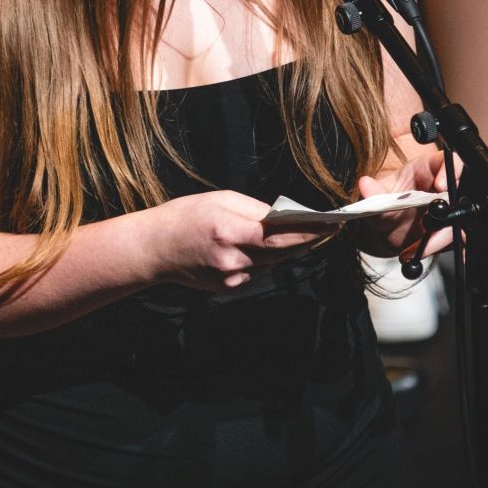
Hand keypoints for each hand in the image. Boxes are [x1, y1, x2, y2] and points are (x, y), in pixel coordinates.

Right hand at [145, 190, 327, 291]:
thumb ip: (255, 209)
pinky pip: (258, 271)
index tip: (333, 224)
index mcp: (230, 231)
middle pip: (283, 252)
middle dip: (308, 240)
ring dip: (287, 249)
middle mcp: (234, 260)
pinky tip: (262, 247)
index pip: (281, 235)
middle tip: (329, 228)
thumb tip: (284, 216)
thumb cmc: (185, 216)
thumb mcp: (220, 199)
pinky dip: (266, 258)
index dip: (311, 231)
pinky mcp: (229, 288)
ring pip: (273, 262)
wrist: (154, 249)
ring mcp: (232, 279)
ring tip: (303, 233)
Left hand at [355, 149, 456, 261]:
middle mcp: (446, 187)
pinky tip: (417, 254)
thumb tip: (365, 184)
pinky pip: (454, 241)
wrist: (387, 225)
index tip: (440, 186)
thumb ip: (374, 193)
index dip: (451, 171)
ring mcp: (451, 209)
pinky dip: (438, 249)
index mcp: (431, 167)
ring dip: (439, 238)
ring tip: (413, 249)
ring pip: (459, 221)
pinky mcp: (451, 229)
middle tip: (427, 226)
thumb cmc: (387, 201)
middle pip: (460, 195)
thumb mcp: (378, 198)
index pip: (452, 161)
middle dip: (448, 213)